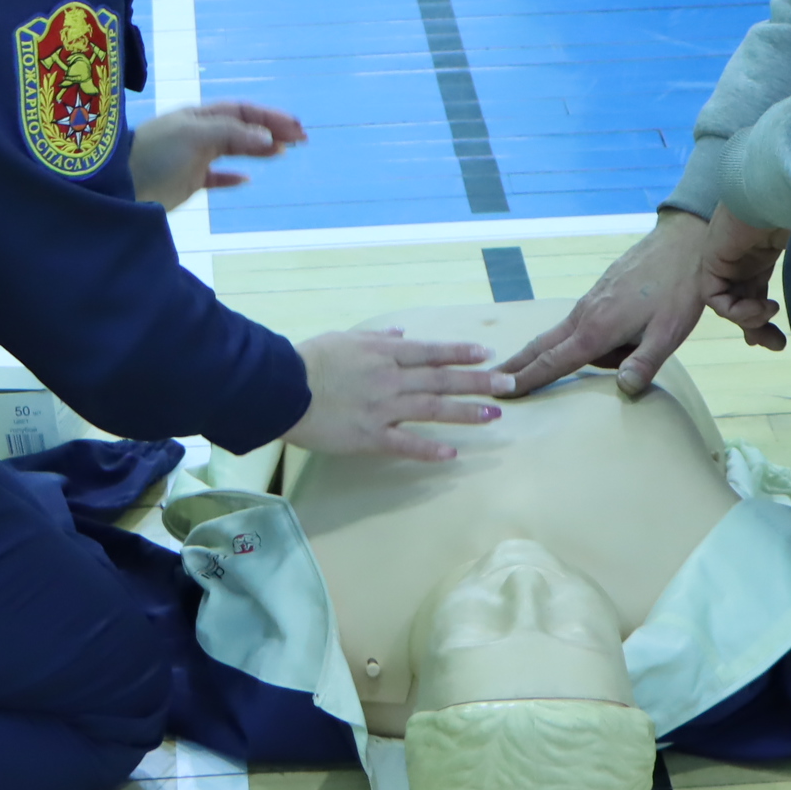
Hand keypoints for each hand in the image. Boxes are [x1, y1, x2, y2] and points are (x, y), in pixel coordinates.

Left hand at [129, 100, 306, 210]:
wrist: (118, 186)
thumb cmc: (155, 154)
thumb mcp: (195, 136)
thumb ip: (232, 134)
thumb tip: (268, 138)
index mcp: (199, 116)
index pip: (241, 111)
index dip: (270, 117)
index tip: (296, 128)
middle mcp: (197, 133)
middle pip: (241, 127)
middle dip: (271, 130)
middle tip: (301, 139)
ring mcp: (191, 157)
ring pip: (232, 149)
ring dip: (258, 149)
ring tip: (282, 153)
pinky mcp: (185, 181)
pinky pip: (215, 175)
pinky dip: (232, 176)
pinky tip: (246, 179)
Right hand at [282, 329, 510, 461]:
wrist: (281, 389)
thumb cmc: (310, 360)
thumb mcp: (345, 339)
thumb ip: (378, 339)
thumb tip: (403, 335)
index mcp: (384, 354)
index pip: (432, 352)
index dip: (461, 353)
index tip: (487, 354)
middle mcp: (391, 379)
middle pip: (442, 379)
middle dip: (478, 381)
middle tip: (508, 385)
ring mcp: (383, 409)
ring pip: (433, 409)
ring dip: (466, 412)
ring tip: (493, 415)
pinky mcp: (369, 437)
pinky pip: (405, 444)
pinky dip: (429, 449)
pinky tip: (451, 454)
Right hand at [498, 212, 716, 396]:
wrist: (682, 244)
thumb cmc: (678, 291)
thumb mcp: (669, 334)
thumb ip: (644, 363)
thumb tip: (623, 388)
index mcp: (597, 328)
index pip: (554, 361)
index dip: (528, 379)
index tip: (502, 391)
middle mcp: (585, 313)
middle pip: (542, 344)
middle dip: (518, 364)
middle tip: (494, 380)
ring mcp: (590, 301)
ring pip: (564, 334)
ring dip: (557, 352)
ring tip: (607, 355)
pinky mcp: (599, 293)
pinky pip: (580, 322)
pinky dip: (576, 337)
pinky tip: (605, 341)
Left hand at [699, 207, 790, 352]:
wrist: (779, 190)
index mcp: (760, 251)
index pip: (754, 289)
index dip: (762, 314)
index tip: (779, 337)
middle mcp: (740, 257)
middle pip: (740, 301)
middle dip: (756, 327)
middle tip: (776, 344)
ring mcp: (725, 259)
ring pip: (727, 303)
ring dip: (749, 321)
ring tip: (770, 315)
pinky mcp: (712, 260)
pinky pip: (715, 298)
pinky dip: (736, 311)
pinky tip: (760, 307)